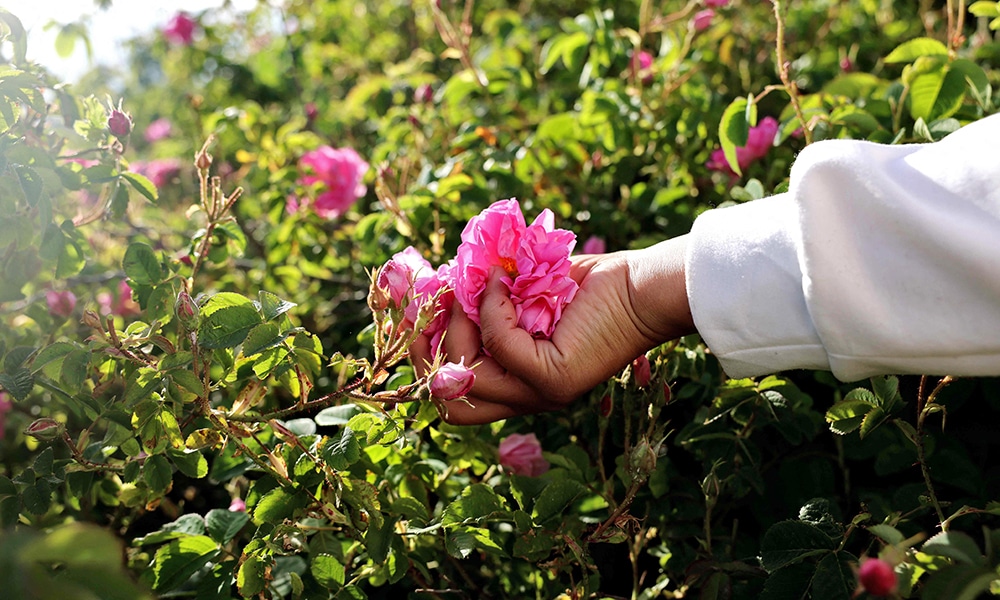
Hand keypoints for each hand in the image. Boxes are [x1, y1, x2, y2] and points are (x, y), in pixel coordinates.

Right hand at [411, 236, 693, 423]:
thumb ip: (484, 303)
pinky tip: (505, 282)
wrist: (643, 288)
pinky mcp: (554, 379)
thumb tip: (435, 290)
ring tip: (476, 286)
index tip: (423, 311)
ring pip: (466, 376)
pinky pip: (500, 345)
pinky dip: (493, 307)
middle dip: (425, 354)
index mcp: (516, 383)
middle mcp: (525, 398)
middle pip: (449, 405)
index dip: (426, 358)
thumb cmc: (587, 287)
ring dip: (459, 323)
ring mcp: (539, 394)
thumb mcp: (522, 296)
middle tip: (429, 305)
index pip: (453, 397)